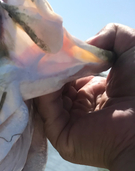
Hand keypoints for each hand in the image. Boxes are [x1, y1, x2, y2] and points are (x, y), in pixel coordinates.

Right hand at [34, 23, 134, 170]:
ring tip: (45, 60)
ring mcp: (70, 125)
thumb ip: (111, 33)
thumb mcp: (131, 48)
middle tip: (46, 51)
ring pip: (49, 99)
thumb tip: (83, 46)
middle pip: (58, 87)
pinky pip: (47, 112)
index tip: (59, 46)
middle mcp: (82, 110)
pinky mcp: (61, 136)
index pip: (72, 77)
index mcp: (98, 95)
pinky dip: (44, 92)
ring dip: (46, 78)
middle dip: (53, 69)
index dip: (66, 62)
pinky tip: (47, 75)